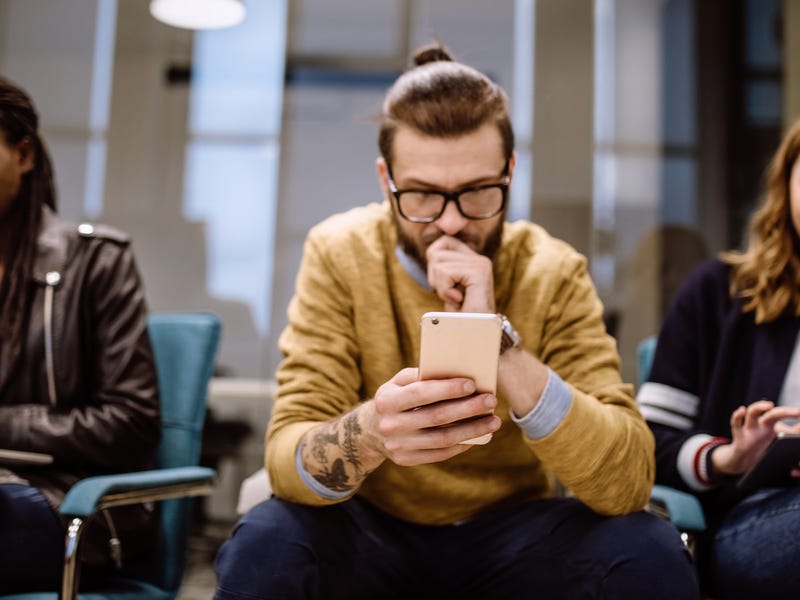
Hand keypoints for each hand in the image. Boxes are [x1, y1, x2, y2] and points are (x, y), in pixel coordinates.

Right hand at [360, 368, 500, 465]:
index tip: (471, 384)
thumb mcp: (397, 382)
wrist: (370, 430)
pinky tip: (478, 436)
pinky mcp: (406, 460)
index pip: (421, 394)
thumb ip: (420, 376)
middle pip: (436, 417)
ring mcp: (398, 446)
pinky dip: (461, 444)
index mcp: (386, 400)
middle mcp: (390, 425)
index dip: (447, 389)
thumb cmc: (394, 398)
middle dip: (467, 408)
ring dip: (472, 430)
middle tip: (490, 401)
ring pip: (442, 439)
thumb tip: (455, 373)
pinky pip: (440, 454)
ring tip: (493, 421)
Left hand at [425, 236, 494, 311]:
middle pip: (435, 252)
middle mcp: (479, 258)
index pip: (444, 240)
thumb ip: (442, 267)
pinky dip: (445, 290)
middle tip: (451, 293)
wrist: (474, 335)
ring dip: (440, 286)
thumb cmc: (459, 315)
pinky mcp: (478, 272)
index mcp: (473, 258)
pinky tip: (459, 300)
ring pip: (437, 263)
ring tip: (456, 298)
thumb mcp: (447, 287)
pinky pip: (445, 273)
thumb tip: (431, 252)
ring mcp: (480, 264)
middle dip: (434, 276)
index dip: (434, 259)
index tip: (445, 283)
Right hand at [712, 401, 799, 475]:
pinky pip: (736, 424)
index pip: (780, 414)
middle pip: (770, 413)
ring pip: (752, 413)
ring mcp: (749, 428)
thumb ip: (791, 433)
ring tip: (770, 405)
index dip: (790, 412)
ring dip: (759, 407)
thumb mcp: (776, 438)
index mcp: (769, 423)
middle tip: (797, 412)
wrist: (741, 456)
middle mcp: (760, 423)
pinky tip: (742, 410)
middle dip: (784, 411)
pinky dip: (737, 416)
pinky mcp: (739, 436)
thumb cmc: (760, 444)